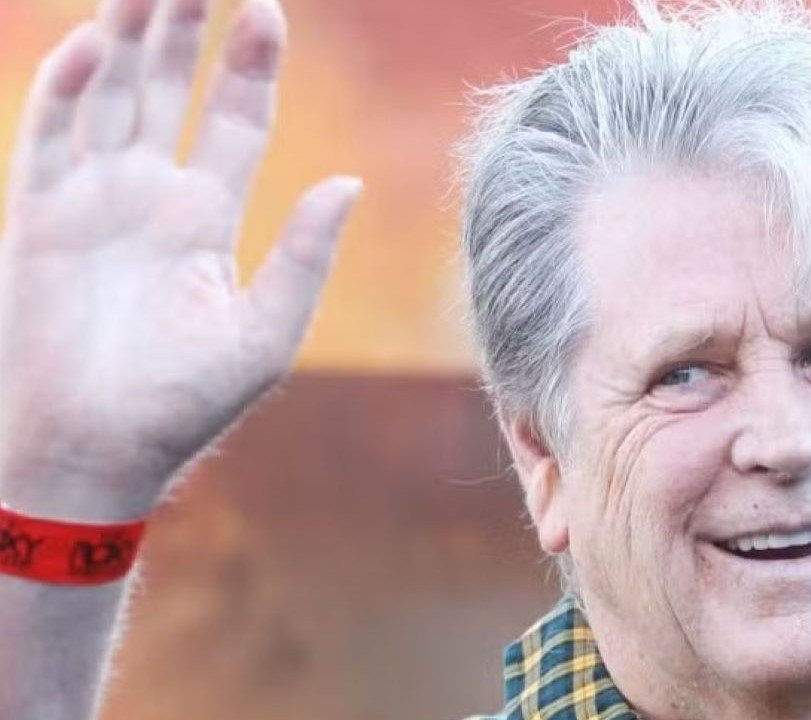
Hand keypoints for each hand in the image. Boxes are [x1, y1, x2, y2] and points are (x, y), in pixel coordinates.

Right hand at [0, 0, 360, 518]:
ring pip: (109, 94)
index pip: (236, 119)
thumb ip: (305, 254)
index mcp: (208, 216)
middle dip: (184, 27)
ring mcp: (93, 200)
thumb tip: (349, 182)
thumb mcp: (266, 331)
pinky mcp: (40, 217)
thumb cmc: (186, 403)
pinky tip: (92, 42)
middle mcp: (152, 195)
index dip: (249, 65)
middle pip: (170, 88)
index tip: (267, 9)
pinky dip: (65, 88)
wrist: (97, 450)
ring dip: (125, 35)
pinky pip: (49, 135)